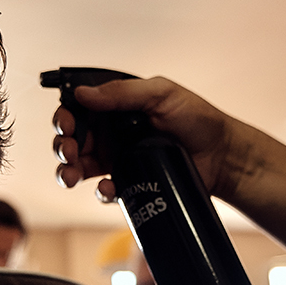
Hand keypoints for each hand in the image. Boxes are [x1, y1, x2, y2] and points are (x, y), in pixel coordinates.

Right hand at [51, 76, 234, 201]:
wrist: (223, 156)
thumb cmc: (198, 118)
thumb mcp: (162, 94)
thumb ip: (123, 92)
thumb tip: (83, 94)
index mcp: (116, 107)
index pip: (78, 109)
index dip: (65, 117)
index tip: (66, 124)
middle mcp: (112, 133)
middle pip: (73, 139)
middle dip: (62, 146)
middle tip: (70, 151)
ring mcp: (119, 159)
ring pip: (79, 167)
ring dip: (67, 171)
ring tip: (71, 175)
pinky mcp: (130, 183)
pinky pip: (104, 190)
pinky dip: (99, 192)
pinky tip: (106, 188)